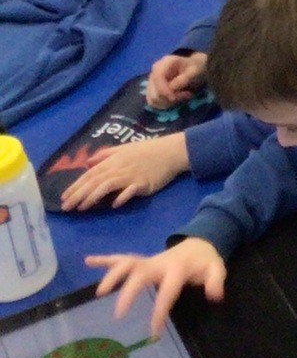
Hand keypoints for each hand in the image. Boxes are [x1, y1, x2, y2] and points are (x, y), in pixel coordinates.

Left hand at [61, 134, 188, 211]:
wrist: (172, 151)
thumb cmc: (147, 150)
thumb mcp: (124, 148)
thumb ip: (105, 155)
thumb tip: (87, 162)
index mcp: (113, 160)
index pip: (90, 174)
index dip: (75, 186)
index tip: (63, 198)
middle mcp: (119, 168)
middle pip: (95, 181)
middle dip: (78, 194)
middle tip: (66, 208)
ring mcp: (131, 176)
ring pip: (108, 185)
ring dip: (93, 197)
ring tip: (82, 208)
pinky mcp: (144, 183)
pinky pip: (131, 190)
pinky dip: (122, 196)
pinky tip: (114, 204)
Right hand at [90, 237, 225, 338]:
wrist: (199, 243)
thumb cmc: (205, 261)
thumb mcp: (217, 269)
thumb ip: (216, 281)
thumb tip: (214, 296)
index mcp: (177, 269)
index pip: (167, 291)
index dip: (160, 310)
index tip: (152, 331)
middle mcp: (158, 263)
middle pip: (140, 273)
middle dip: (128, 291)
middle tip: (118, 314)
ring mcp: (147, 260)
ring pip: (126, 263)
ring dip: (112, 274)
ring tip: (99, 292)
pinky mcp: (141, 260)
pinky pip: (120, 258)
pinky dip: (104, 259)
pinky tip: (87, 260)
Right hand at [147, 51, 206, 106]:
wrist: (195, 68)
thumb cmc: (195, 68)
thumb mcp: (194, 71)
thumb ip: (183, 79)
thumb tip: (171, 88)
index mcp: (164, 63)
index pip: (157, 78)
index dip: (164, 91)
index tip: (175, 98)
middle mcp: (154, 72)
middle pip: (154, 92)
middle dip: (170, 98)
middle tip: (187, 95)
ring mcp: (151, 82)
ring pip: (153, 100)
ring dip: (168, 102)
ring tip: (183, 96)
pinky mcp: (152, 90)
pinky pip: (153, 103)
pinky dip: (165, 104)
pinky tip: (176, 99)